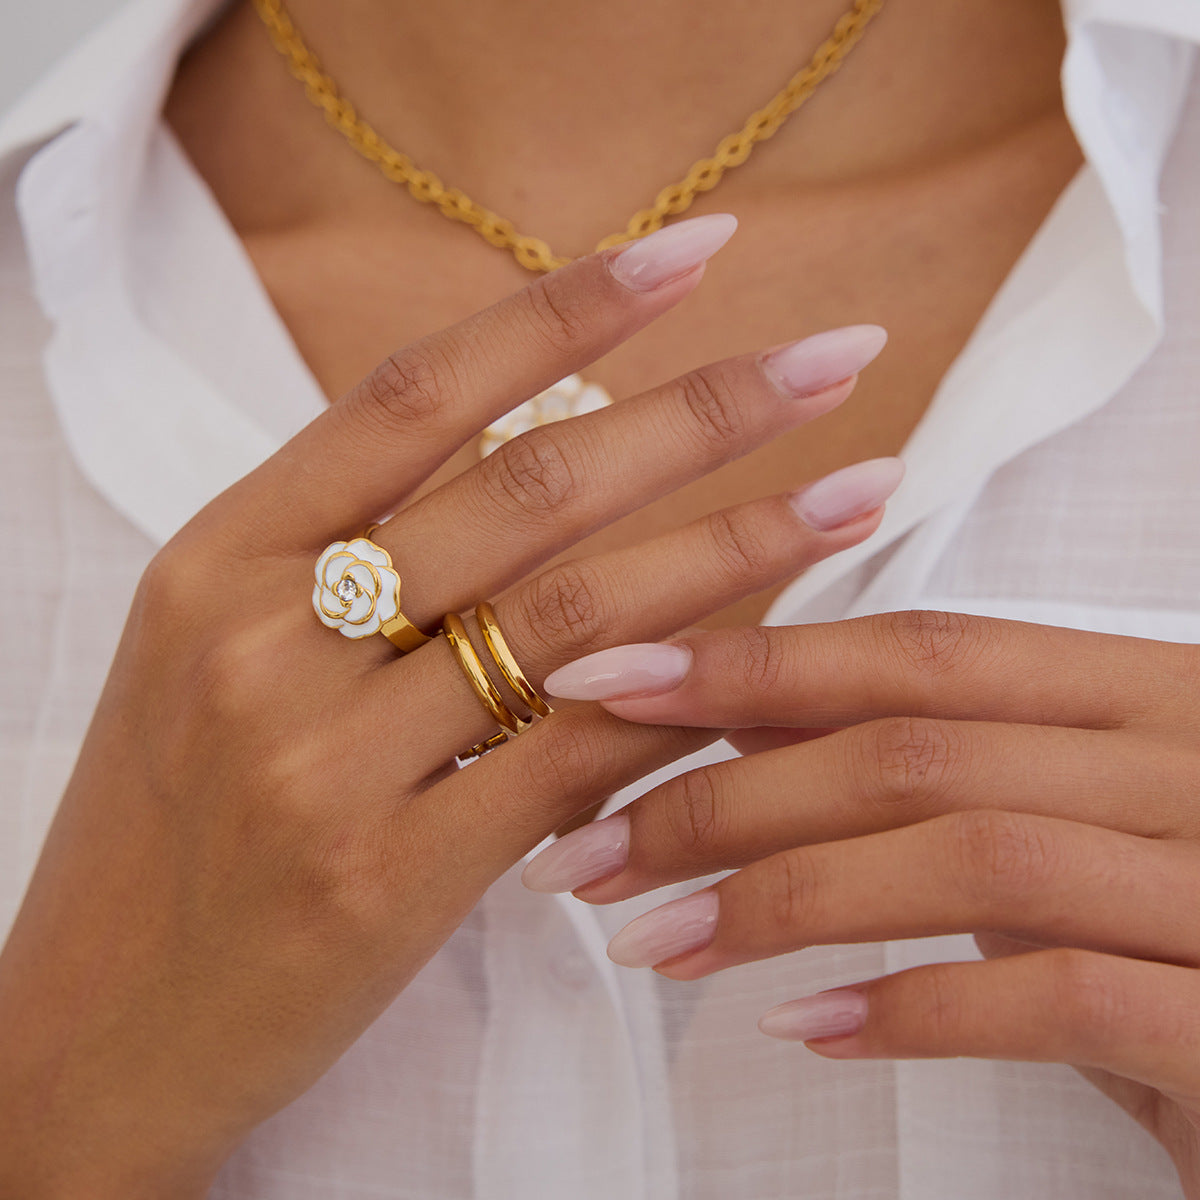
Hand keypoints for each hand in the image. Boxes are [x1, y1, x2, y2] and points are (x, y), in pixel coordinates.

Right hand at [0, 215, 898, 1197]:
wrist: (91, 1021)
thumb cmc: (174, 822)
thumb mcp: (221, 652)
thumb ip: (358, 551)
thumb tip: (554, 447)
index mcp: (219, 554)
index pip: (418, 391)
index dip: (569, 309)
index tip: (698, 254)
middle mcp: (262, 637)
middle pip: (526, 488)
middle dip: (704, 411)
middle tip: (839, 356)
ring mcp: (320, 761)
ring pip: (576, 619)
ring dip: (737, 546)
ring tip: (860, 490)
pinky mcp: (384, 881)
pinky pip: (575, 762)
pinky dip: (683, 704)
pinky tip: (777, 667)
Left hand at [529, 611, 1199, 1190]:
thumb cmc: (1175, 931)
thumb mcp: (1053, 826)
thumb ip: (927, 767)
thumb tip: (746, 718)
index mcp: (1149, 693)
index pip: (921, 650)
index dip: (751, 661)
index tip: (606, 683)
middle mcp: (1197, 761)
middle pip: (916, 747)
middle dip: (725, 795)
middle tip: (586, 854)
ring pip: (969, 855)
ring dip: (779, 899)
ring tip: (653, 945)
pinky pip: (1058, 996)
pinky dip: (913, 1008)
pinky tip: (803, 1029)